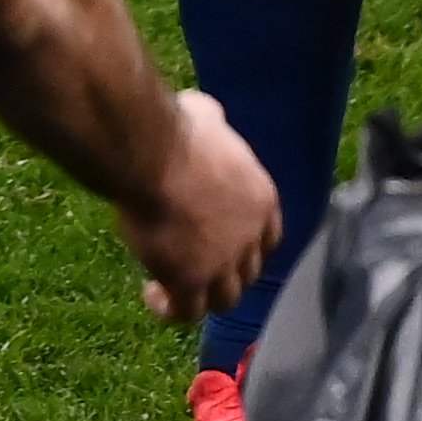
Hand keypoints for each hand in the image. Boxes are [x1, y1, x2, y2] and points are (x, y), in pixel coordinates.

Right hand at [129, 86, 284, 320]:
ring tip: (174, 285)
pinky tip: (153, 295)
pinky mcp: (191, 279)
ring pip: (225, 298)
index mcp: (261, 199)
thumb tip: (202, 109)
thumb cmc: (177, 130)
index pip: (269, 237)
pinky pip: (187, 310)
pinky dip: (172, 308)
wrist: (152, 155)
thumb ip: (212, 122)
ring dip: (204, 295)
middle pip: (249, 271)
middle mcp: (251, 237)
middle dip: (225, 271)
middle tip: (195, 263)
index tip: (223, 241)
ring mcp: (223, 262)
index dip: (248, 244)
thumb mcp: (206, 116)